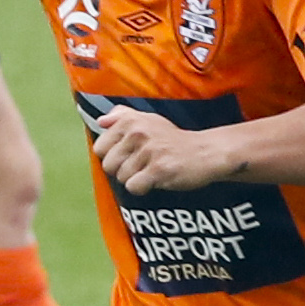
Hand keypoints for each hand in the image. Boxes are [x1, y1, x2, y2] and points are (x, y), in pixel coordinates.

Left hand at [92, 105, 241, 193]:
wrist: (205, 152)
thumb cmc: (173, 139)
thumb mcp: (149, 120)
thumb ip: (122, 116)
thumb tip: (100, 121)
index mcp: (130, 121)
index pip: (99, 148)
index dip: (112, 156)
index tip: (129, 154)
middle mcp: (137, 133)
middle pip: (108, 165)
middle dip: (122, 170)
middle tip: (141, 165)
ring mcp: (148, 151)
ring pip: (121, 178)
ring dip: (135, 179)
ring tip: (151, 170)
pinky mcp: (159, 169)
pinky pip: (134, 187)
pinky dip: (143, 188)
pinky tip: (156, 180)